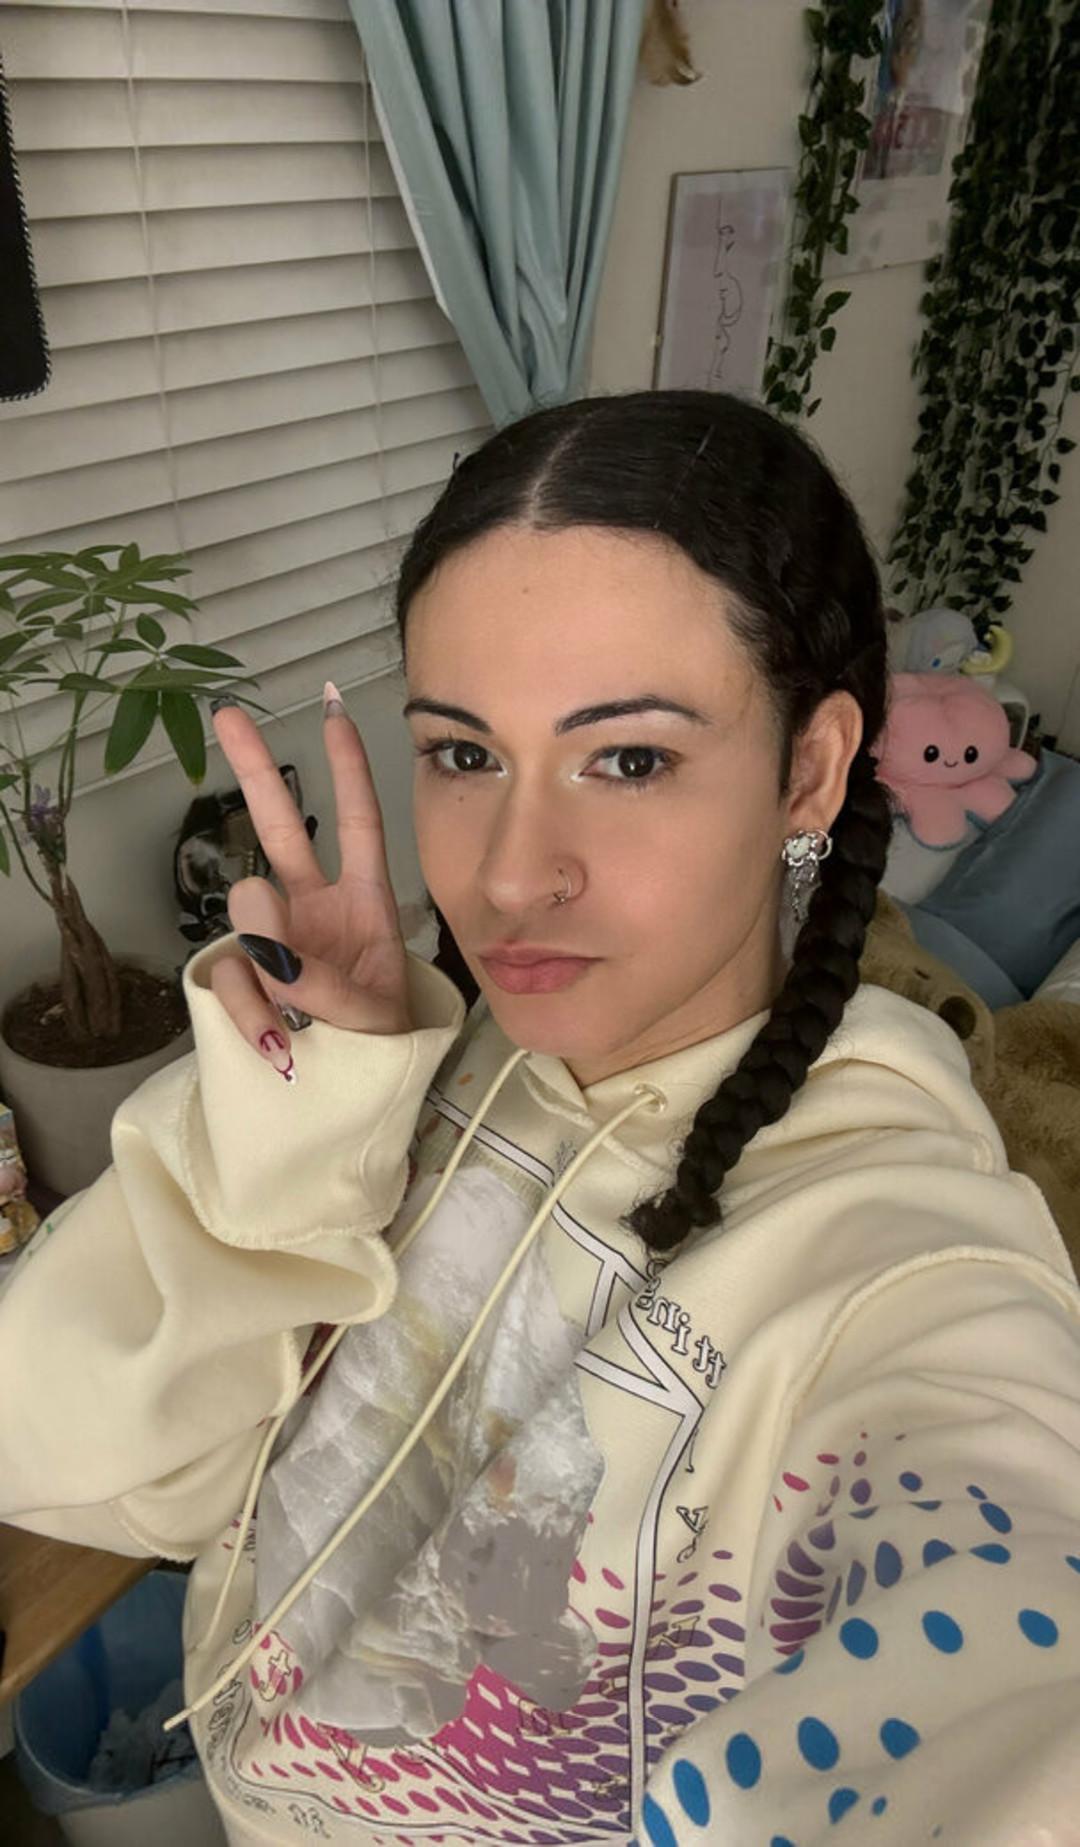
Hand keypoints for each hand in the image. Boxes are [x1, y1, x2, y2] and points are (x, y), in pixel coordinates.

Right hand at [205, 687, 411, 1069]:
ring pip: (242, 914)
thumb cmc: (382, 1051)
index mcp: (365, 904)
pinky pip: (227, 976)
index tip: (332, 709)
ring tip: (288, 1019)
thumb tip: (256, 922)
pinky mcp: (244, 976)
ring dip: (261, 961)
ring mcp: (274, 941)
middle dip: (255, 771)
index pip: (358, 824)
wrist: (353, 1104)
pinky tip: (273, 1042)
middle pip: (282, 829)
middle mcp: (315, 910)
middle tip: (227, 714)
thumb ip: (320, 977)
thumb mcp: (371, 1018)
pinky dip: (244, 1010)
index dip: (346, 769)